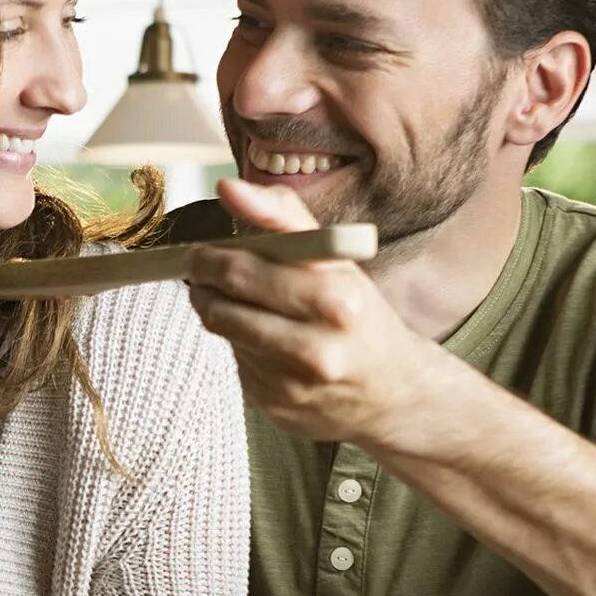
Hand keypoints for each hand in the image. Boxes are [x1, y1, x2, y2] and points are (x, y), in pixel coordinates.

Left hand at [185, 178, 439, 449]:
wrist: (394, 393)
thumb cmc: (360, 315)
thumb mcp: (338, 260)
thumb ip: (283, 217)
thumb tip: (228, 188)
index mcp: (337, 301)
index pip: (245, 271)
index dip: (210, 259)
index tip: (201, 252)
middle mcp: (318, 347)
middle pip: (225, 307)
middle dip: (204, 286)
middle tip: (203, 275)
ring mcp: (294, 384)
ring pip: (227, 335)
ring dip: (220, 314)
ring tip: (240, 305)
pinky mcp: (276, 407)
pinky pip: (237, 365)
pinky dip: (242, 348)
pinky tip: (267, 344)